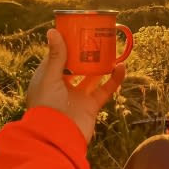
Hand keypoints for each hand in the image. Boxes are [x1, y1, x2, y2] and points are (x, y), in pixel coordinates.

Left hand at [26, 29, 125, 143]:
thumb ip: (55, 56)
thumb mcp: (49, 78)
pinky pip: (105, 90)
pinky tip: (121, 67)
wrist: (57, 138)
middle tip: (97, 36)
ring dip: (102, 64)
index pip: (57, 58)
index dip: (66, 45)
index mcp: (48, 79)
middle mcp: (62, 87)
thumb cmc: (47, 107)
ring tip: (112, 48)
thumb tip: (53, 30)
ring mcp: (77, 96)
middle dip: (86, 52)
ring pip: (92, 76)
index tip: (76, 31)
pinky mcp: (91, 106)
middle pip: (76, 65)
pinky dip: (114, 79)